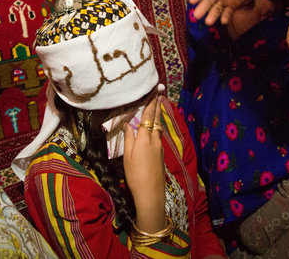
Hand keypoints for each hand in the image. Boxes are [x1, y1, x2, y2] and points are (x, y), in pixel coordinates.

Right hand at [123, 95, 165, 231]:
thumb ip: (129, 138)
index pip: (149, 117)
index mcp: (145, 139)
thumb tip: (128, 124)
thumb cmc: (135, 175)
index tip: (154, 93)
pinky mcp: (161, 154)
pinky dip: (156, 127)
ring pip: (158, 128)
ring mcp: (160, 147)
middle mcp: (155, 140)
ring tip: (156, 106)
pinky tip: (153, 128)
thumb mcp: (127, 157)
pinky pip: (158, 136)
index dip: (151, 104)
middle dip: (157, 106)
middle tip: (159, 94)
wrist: (151, 193)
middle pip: (156, 120)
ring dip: (157, 116)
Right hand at [188, 0, 281, 25]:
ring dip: (212, 16)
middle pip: (208, 2)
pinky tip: (224, 21)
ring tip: (208, 23)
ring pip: (216, 9)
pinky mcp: (233, 6)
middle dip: (202, 8)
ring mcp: (224, 0)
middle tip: (196, 16)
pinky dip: (225, 17)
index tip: (192, 1)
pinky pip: (228, 12)